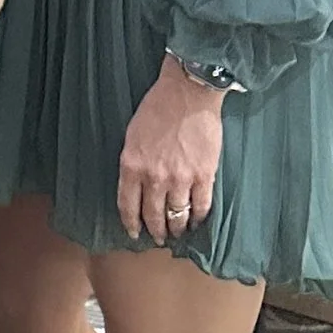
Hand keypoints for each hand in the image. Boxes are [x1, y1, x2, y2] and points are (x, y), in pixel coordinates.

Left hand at [117, 62, 223, 246]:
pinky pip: (201, 206)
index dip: (131, 224)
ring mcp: (180, 178)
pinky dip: (199, 218)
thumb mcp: (132, 136)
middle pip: (153, 216)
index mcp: (132, 166)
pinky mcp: (204, 175)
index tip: (134, 233)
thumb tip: (136, 187)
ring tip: (177, 233)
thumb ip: (133, 164)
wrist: (187, 93)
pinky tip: (197, 221)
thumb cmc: (157, 109)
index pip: (127, 206)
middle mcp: (154, 177)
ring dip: (177, 228)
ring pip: (177, 216)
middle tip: (158, 238)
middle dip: (155, 231)